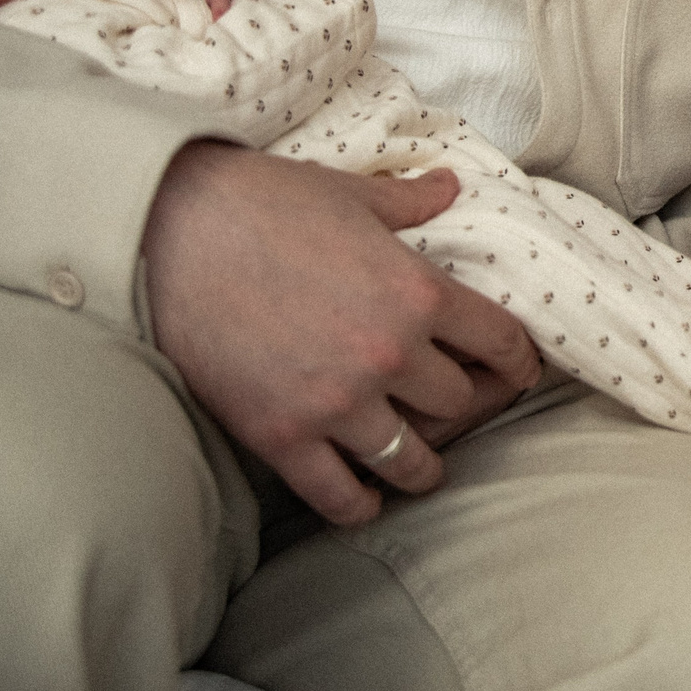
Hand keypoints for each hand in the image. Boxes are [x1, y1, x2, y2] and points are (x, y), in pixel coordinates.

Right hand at [141, 142, 542, 526]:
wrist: (171, 231)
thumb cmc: (263, 201)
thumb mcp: (351, 193)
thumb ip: (409, 202)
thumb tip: (449, 185)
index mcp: (416, 292)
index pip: (498, 341)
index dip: (517, 360)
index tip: (519, 371)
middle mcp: (388, 355)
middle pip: (458, 404)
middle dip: (464, 405)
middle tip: (459, 409)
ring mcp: (336, 402)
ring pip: (409, 460)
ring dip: (422, 467)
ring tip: (422, 468)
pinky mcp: (282, 435)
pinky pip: (338, 496)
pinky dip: (360, 505)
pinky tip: (367, 499)